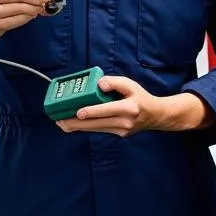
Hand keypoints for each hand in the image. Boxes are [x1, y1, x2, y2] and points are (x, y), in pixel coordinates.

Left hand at [55, 76, 213, 136]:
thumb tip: (98, 84)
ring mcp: (121, 130)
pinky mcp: (118, 134)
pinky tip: (74, 124)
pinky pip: (99, 129)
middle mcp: (125, 121)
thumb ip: (114, 82)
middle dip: (77, 122)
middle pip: (97, 123)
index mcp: (129, 108)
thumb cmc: (140, 97)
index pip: (107, 110)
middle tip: (60, 120)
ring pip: (95, 128)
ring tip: (62, 123)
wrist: (155, 116)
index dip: (92, 111)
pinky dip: (86, 126)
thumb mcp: (130, 84)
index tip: (78, 112)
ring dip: (78, 126)